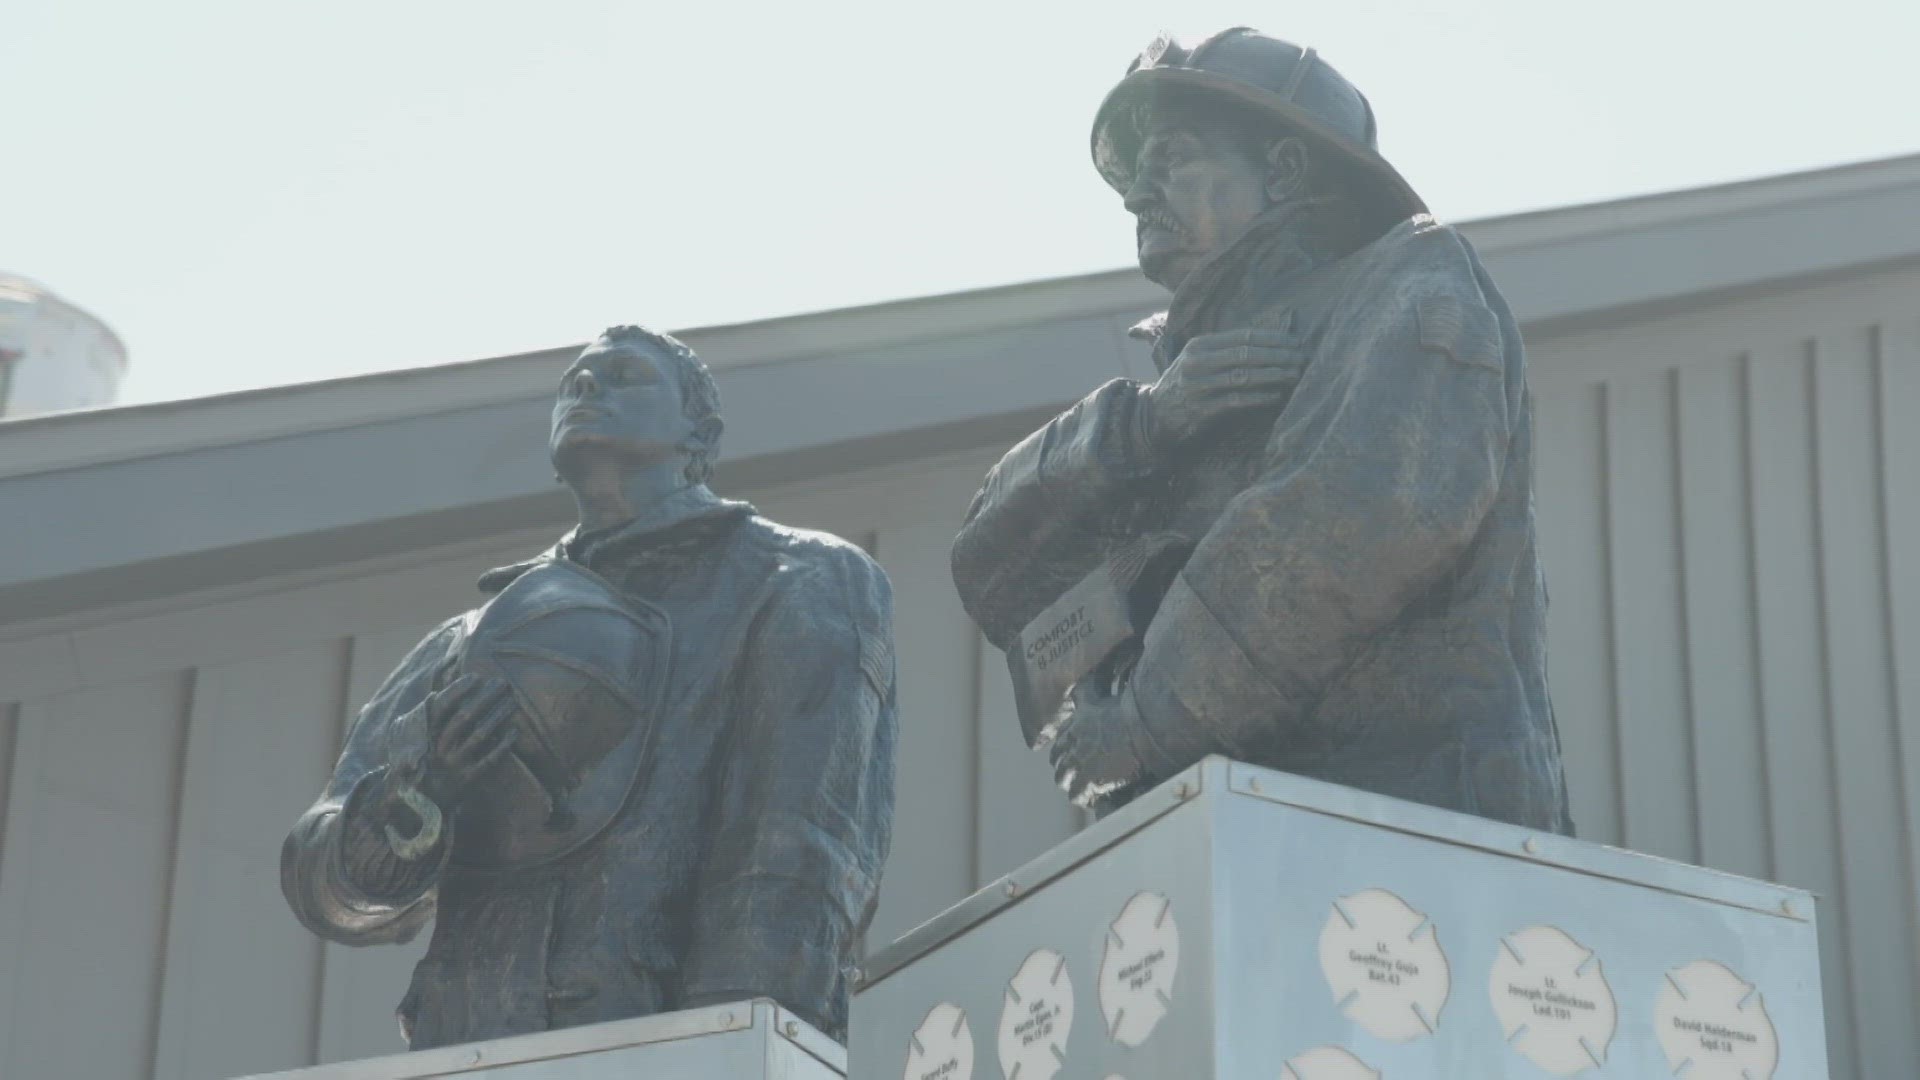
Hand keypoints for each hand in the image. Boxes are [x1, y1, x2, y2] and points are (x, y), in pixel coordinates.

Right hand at [399, 673, 520, 811]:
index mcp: (427, 736)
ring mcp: (455, 764)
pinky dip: (503, 744)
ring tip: (512, 702)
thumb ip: (427, 720)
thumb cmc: (425, 764)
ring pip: (479, 735)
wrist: (423, 804)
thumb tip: (435, 693)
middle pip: (464, 717)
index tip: (475, 677)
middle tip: (501, 683)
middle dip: (484, 697)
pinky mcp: (469, 779)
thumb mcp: (418, 743)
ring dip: (497, 716)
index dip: (459, 690)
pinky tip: (514, 731)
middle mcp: (440, 748)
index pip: (443, 707)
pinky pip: (489, 759)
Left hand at [1045, 681, 1152, 809]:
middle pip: (1059, 766)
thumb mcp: (1097, 694)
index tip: (1073, 759)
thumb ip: (1085, 689)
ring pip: (1064, 782)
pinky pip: (1077, 796)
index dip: (1065, 754)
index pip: (1058, 747)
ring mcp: (1078, 766)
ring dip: (1074, 786)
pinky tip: (1096, 797)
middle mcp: (1071, 747)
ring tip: (1087, 789)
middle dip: (1067, 771)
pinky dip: (1086, 798)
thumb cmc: (1123, 710)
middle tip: (1080, 776)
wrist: (1140, 728)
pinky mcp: (1089, 782)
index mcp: (1072, 728)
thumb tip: (1081, 674)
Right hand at [1138, 329, 1302, 449]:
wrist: (1156, 414)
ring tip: (1295, 375)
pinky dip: (1259, 397)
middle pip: (1246, 354)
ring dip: (1274, 375)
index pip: (1244, 336)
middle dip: (1279, 355)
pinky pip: (1236, 400)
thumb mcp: (1201, 359)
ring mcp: (1198, 385)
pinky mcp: (1201, 408)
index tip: (1298, 342)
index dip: (1274, 338)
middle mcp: (1197, 361)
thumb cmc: (1188, 384)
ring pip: (1243, 376)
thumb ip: (1227, 349)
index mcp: (1200, 344)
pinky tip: (1276, 395)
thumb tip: (1273, 342)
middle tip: (1303, 359)